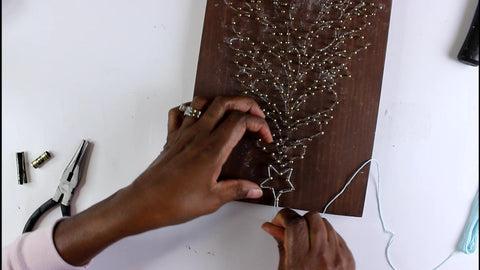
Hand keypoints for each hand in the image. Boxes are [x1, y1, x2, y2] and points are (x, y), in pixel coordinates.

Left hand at [123, 96, 272, 229]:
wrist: (144, 202)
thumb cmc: (176, 202)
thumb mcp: (213, 200)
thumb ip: (237, 190)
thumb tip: (256, 189)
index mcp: (213, 148)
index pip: (241, 122)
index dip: (259, 124)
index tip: (266, 138)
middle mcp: (199, 134)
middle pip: (225, 103)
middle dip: (245, 103)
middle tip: (256, 114)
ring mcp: (183, 133)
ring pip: (203, 102)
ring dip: (220, 102)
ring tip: (231, 113)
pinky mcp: (171, 137)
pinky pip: (179, 112)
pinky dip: (191, 108)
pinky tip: (199, 118)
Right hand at [262, 208, 354, 269]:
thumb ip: (282, 244)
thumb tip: (272, 227)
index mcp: (302, 261)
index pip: (295, 223)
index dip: (285, 216)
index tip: (280, 219)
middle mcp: (322, 257)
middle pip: (311, 218)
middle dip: (299, 220)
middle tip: (292, 230)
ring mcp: (338, 257)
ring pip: (325, 223)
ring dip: (313, 227)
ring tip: (306, 240)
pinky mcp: (348, 258)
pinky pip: (337, 234)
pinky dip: (326, 236)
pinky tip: (318, 246)